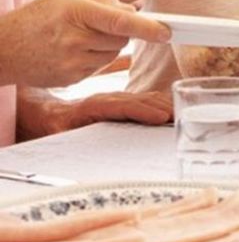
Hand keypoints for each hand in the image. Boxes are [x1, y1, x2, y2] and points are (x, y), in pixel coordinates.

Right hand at [0, 0, 170, 87]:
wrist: (2, 50)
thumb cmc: (35, 18)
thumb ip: (102, 1)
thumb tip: (133, 11)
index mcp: (74, 12)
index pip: (119, 21)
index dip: (146, 27)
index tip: (166, 32)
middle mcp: (74, 38)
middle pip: (122, 38)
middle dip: (120, 31)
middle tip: (97, 25)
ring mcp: (73, 62)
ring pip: (114, 53)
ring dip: (108, 44)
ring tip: (80, 37)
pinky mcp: (73, 78)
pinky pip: (101, 66)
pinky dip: (96, 57)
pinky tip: (74, 51)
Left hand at [35, 91, 172, 137]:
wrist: (50, 114)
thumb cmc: (57, 126)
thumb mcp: (58, 132)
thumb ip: (71, 135)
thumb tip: (81, 143)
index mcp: (94, 106)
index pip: (123, 106)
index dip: (143, 110)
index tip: (161, 116)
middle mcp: (110, 99)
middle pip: (140, 100)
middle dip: (163, 107)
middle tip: (183, 117)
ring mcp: (119, 99)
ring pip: (146, 98)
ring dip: (166, 104)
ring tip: (184, 113)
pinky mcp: (125, 102)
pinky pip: (146, 100)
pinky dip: (163, 103)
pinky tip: (174, 108)